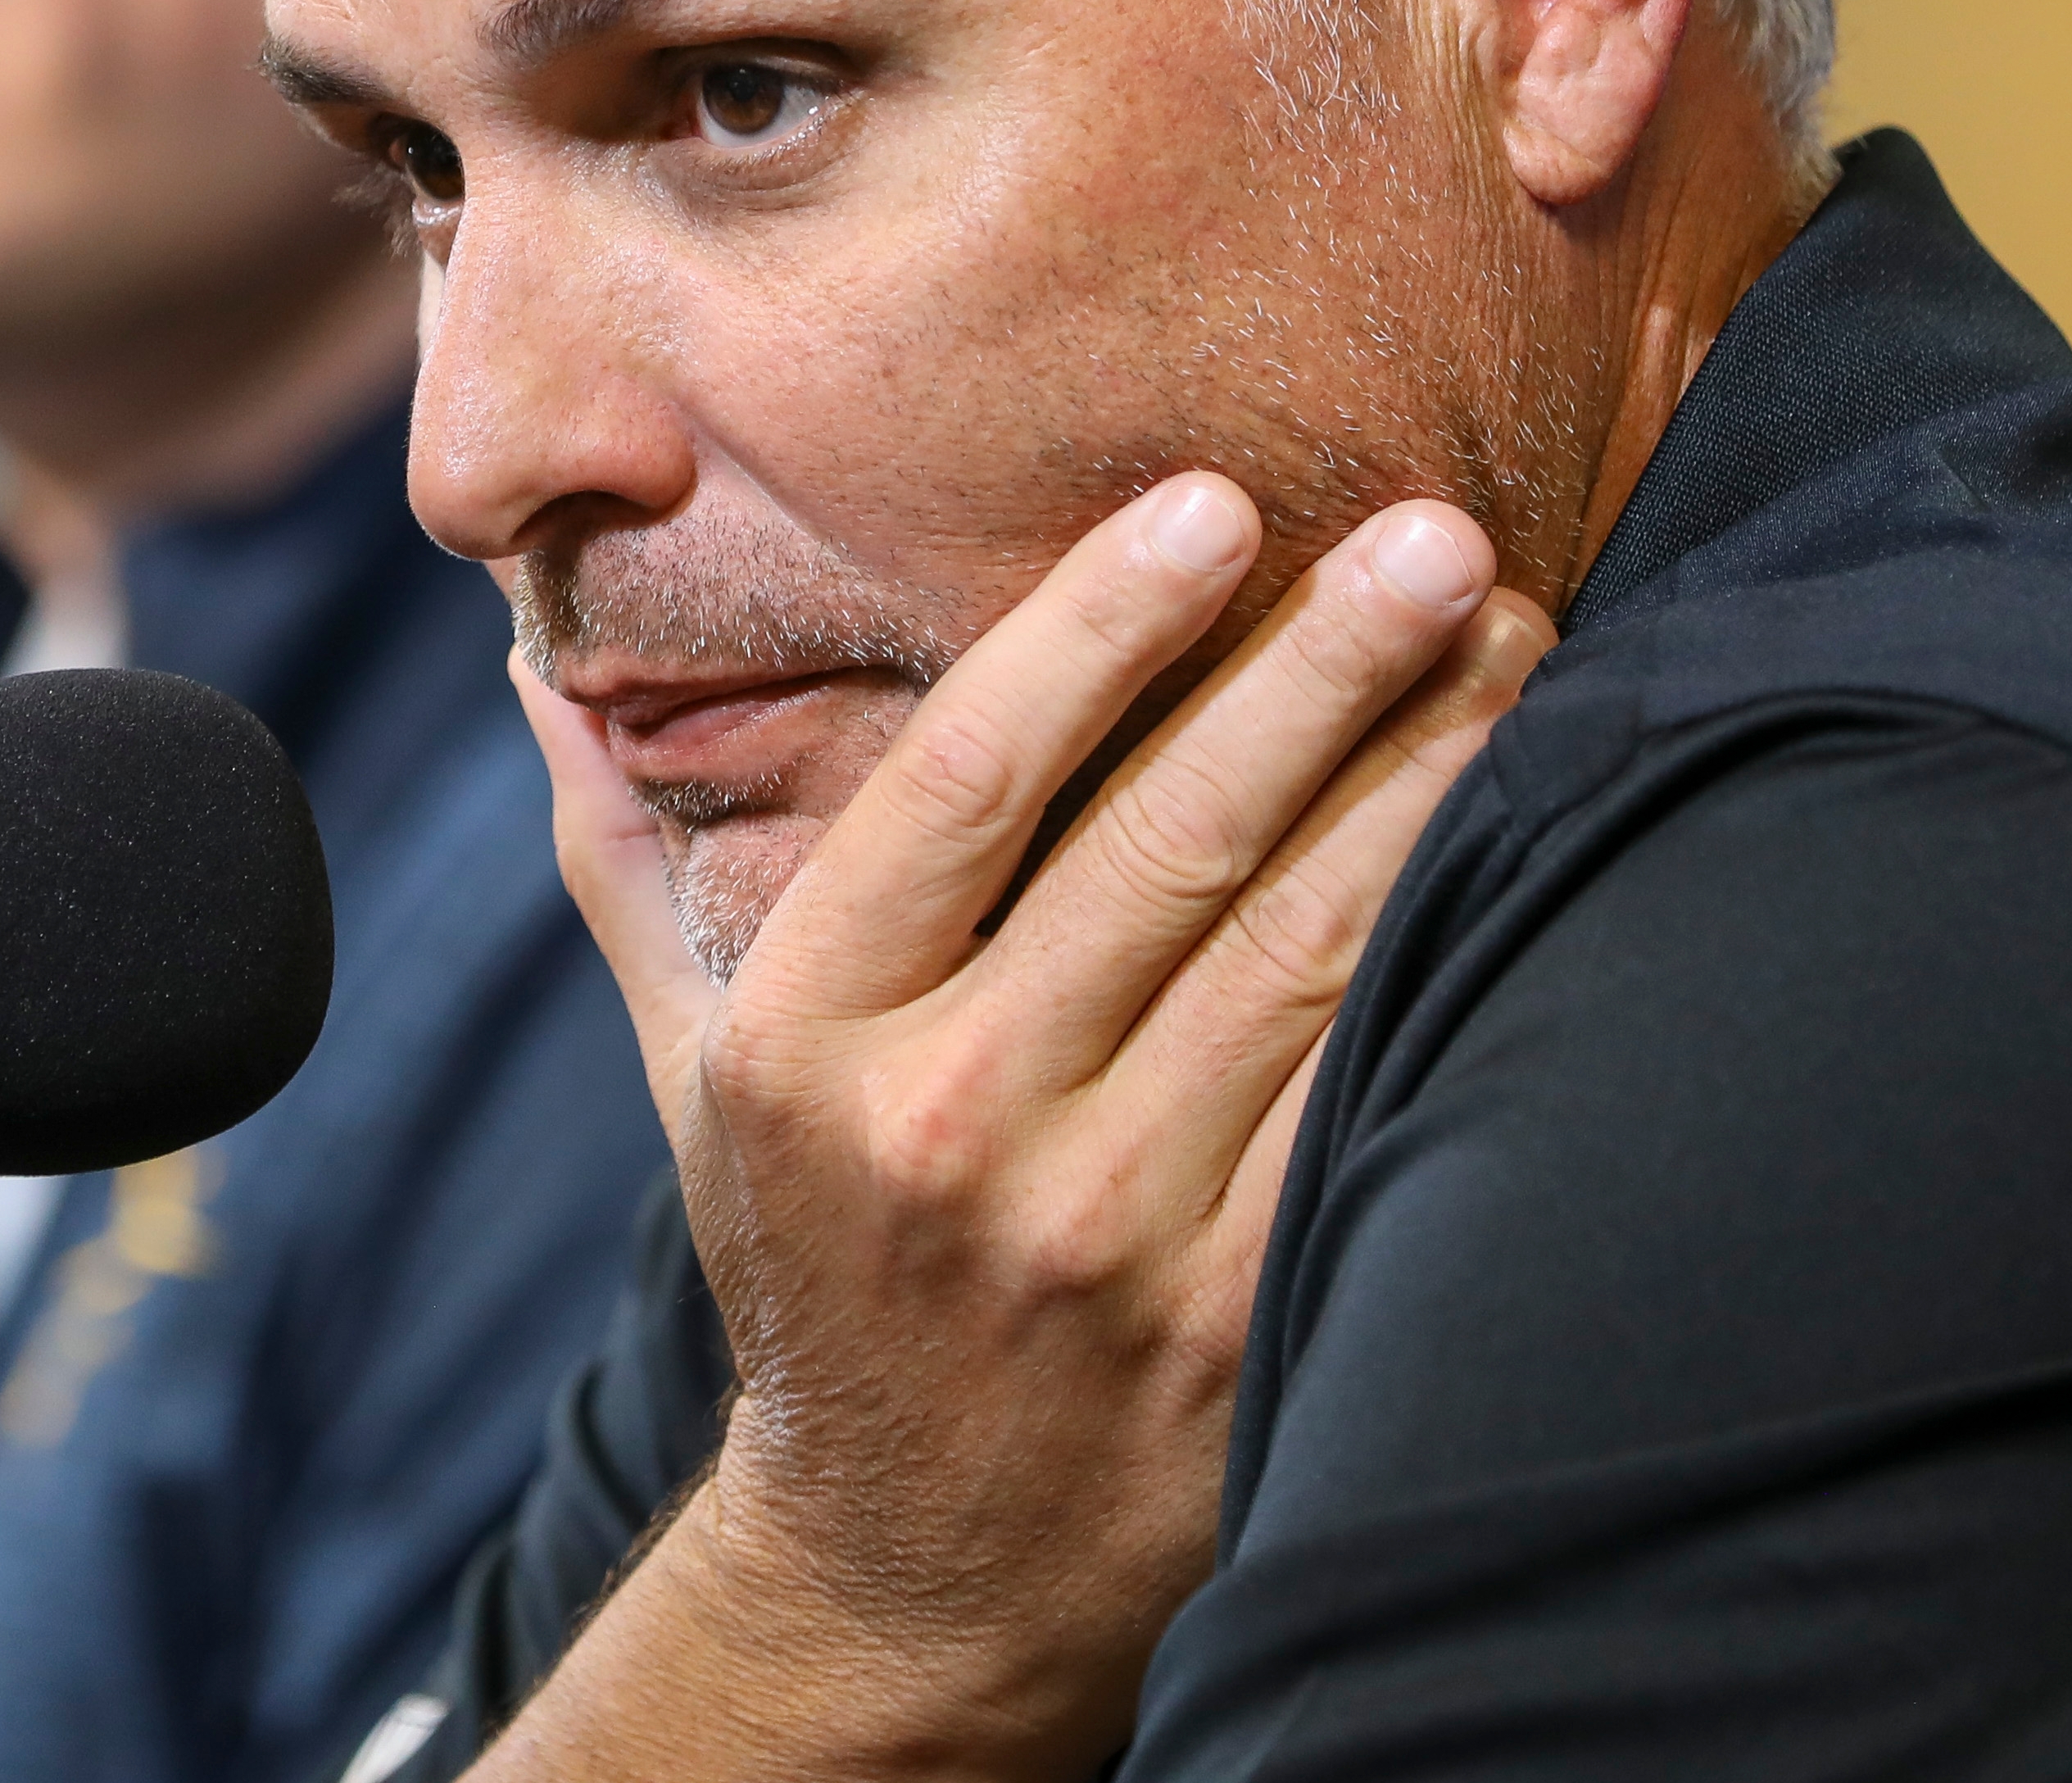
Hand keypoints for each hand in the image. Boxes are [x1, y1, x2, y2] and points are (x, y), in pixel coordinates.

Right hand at [481, 476, 1553, 1780]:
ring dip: (1426, 778)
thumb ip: (631, 852)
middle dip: (1321, 664)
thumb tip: (539, 651)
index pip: (965, 780)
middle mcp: (946, 1127)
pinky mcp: (1240, 1322)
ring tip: (1513, 637)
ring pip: (1299, 952)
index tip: (1209, 500)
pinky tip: (1532, 848)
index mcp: (805, 1037)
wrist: (910, 1573)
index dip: (1096, 626)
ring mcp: (1104, 1234)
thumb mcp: (692, 1067)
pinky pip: (1367, 1095)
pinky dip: (1455, 955)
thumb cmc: (817, 1263)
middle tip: (1433, 529)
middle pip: (1167, 843)